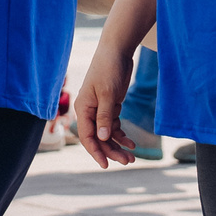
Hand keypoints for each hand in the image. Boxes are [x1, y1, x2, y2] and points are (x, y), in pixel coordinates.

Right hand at [72, 41, 138, 167]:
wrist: (117, 50)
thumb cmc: (109, 68)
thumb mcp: (107, 93)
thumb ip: (104, 116)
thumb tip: (102, 138)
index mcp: (83, 108)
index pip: (87, 136)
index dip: (96, 152)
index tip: (106, 165)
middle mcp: (89, 111)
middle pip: (98, 138)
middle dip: (111, 150)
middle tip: (128, 161)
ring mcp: (99, 109)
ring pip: (106, 134)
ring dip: (118, 145)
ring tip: (132, 156)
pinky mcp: (110, 106)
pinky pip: (113, 126)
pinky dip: (121, 135)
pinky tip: (131, 143)